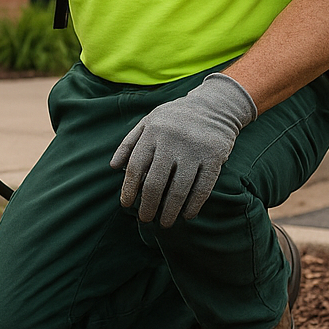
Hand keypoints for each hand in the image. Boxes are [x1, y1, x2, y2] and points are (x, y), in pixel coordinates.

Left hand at [109, 72, 256, 226]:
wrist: (214, 106)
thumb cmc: (174, 118)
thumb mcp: (149, 121)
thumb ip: (129, 143)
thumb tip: (114, 167)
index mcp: (153, 132)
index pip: (136, 167)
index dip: (129, 189)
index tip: (126, 204)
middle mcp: (172, 141)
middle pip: (156, 182)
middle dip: (148, 205)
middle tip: (144, 218)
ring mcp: (194, 150)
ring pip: (179, 189)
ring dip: (170, 211)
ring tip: (164, 223)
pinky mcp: (214, 157)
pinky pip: (203, 187)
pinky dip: (194, 205)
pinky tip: (187, 215)